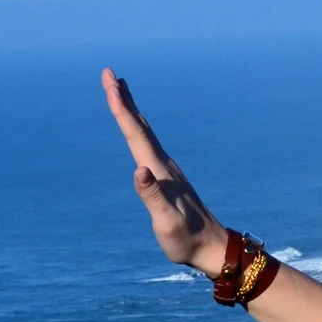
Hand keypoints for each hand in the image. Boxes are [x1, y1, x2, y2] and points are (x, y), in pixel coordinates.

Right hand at [103, 68, 231, 275]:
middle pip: (140, 126)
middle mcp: (163, 165)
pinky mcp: (168, 178)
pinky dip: (138, 129)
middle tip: (109, 74)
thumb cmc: (186, 240)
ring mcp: (167, 170)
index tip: (111, 84)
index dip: (122, 109)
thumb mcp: (165, 222)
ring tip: (120, 90)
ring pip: (145, 133)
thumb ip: (152, 196)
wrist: (212, 248)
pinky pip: (148, 145)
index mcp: (159, 171)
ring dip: (131, 110)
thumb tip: (138, 169)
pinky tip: (137, 130)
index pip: (136, 135)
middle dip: (123, 99)